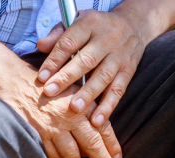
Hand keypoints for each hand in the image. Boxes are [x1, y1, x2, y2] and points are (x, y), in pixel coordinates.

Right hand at [0, 37, 122, 157]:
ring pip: (72, 155)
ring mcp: (55, 127)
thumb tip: (98, 134)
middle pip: (92, 144)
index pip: (103, 128)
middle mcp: (71, 117)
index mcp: (83, 105)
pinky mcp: (40, 134)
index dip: (113, 146)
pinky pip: (53, 156)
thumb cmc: (52, 89)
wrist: (22, 85)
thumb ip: (89, 110)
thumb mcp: (76, 92)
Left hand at [37, 8, 145, 126]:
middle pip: (86, 60)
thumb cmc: (99, 27)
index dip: (54, 60)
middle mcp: (107, 39)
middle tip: (50, 93)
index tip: (42, 78)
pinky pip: (118, 90)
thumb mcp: (79, 20)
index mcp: (90, 24)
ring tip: (75, 109)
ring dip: (89, 94)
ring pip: (103, 77)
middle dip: (67, 78)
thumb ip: (60, 34)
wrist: (133, 25)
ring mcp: (119, 56)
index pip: (69, 43)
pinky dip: (108, 106)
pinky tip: (97, 120)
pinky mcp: (128, 71)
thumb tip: (41, 46)